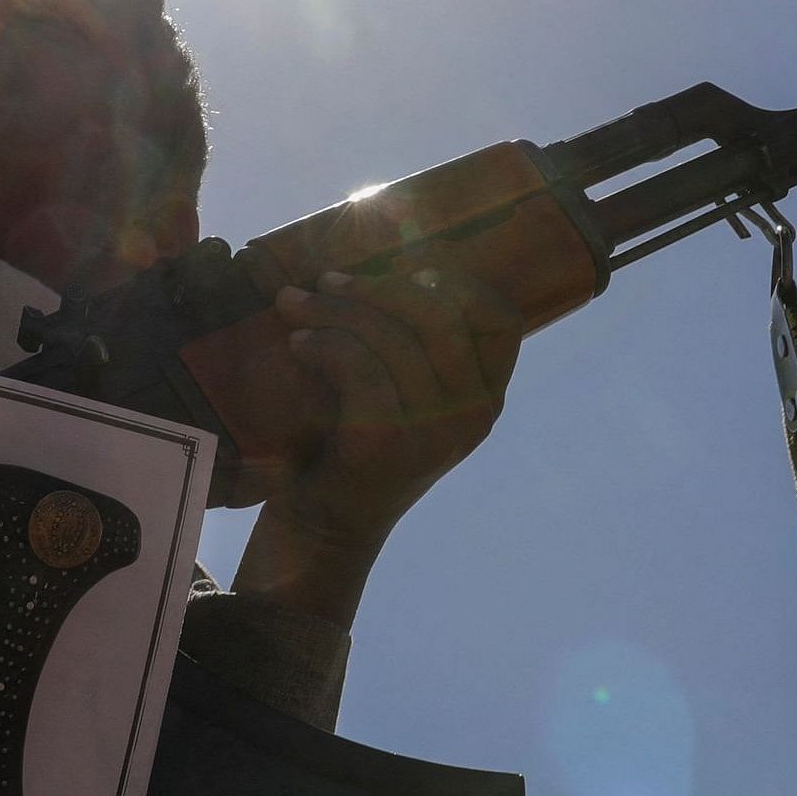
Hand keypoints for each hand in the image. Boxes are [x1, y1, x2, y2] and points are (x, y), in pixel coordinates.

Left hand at [232, 266, 520, 627]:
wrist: (325, 531)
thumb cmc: (356, 447)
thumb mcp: (404, 395)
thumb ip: (414, 346)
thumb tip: (389, 264)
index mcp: (485, 400)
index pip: (502, 321)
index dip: (459, 284)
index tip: (406, 272)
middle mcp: (472, 416)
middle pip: (440, 316)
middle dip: (378, 286)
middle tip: (327, 280)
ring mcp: (433, 431)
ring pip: (391, 336)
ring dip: (335, 310)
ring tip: (294, 305)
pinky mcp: (387, 441)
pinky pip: (358, 364)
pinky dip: (323, 343)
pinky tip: (298, 343)